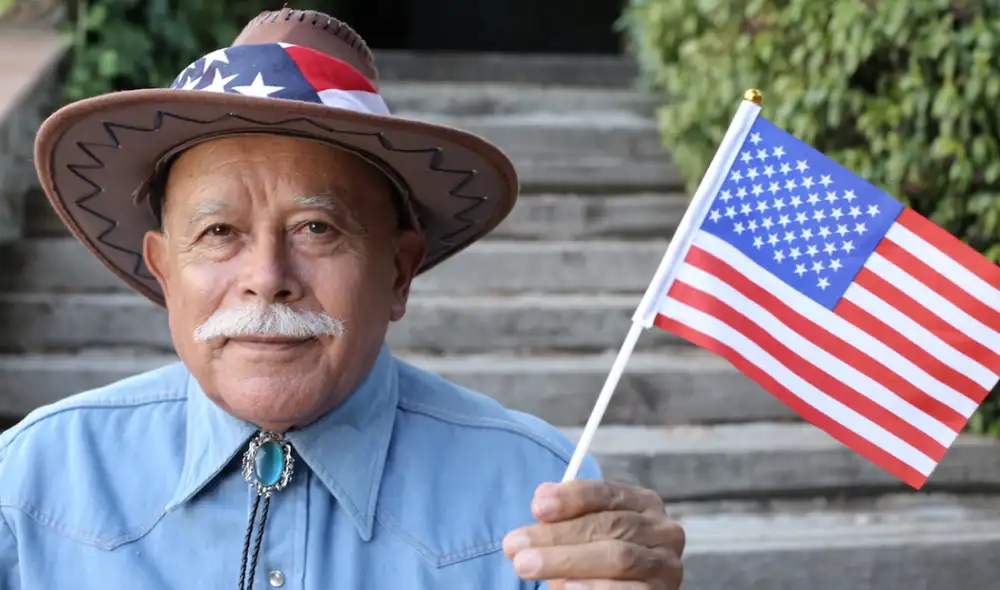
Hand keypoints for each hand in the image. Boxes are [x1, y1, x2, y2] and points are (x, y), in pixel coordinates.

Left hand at [502, 480, 684, 588]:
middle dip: (558, 535)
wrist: (618, 586)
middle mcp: (663, 531)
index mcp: (644, 503)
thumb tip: (542, 500)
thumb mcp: (585, 532)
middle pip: (609, 526)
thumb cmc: (597, 555)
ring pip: (618, 557)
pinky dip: (595, 588)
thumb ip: (567, 517)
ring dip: (567, 561)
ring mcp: (666, 566)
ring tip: (528, 566)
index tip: (537, 506)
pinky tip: (565, 587)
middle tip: (515, 545)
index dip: (572, 498)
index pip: (607, 493)